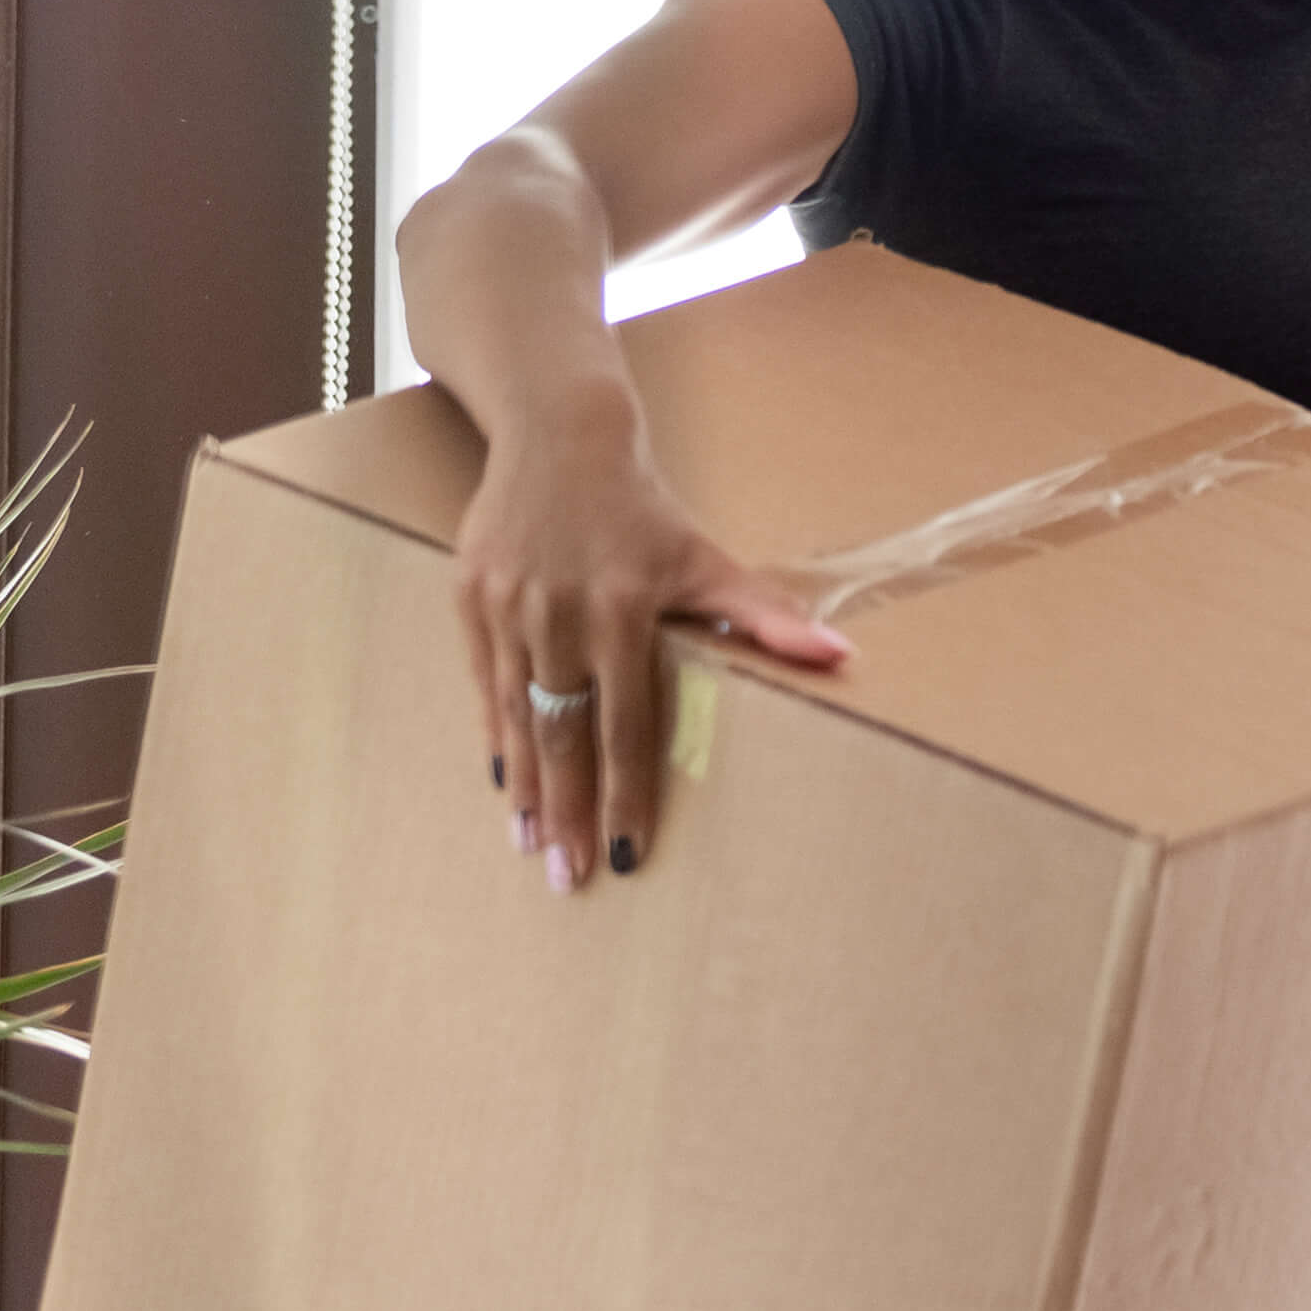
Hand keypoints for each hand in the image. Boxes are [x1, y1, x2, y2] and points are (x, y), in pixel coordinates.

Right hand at [452, 384, 851, 890]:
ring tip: (531, 844)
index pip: (626, 723)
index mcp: (623, 609)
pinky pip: (483, 681)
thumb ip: (764, 613)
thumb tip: (840, 656)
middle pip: (564, 732)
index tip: (628, 851)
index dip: (626, 791)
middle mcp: (561, 613)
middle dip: (568, 811)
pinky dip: (495, 730)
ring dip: (525, 785)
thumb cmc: (643, 508)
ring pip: (517, 714)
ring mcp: (509, 606)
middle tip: (569, 876)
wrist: (560, 434)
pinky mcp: (470, 597)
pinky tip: (503, 778)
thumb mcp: (706, 556)